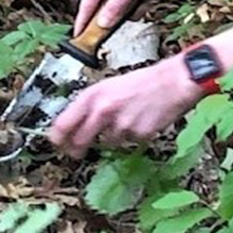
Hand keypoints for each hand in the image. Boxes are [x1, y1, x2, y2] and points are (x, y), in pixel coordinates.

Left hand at [47, 56, 204, 156]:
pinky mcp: (138, 134)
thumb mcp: (110, 86)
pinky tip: (143, 120)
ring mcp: (121, 124)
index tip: (57, 144)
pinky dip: (134, 135)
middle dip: (77, 150)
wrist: (175, 81)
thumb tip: (77, 124)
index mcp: (93, 95)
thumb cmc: (144, 81)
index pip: (62, 125)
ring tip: (129, 119)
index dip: (57, 139)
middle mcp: (103, 110)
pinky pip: (130, 141)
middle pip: (79, 142)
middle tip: (78, 152)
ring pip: (108, 142)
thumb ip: (92, 104)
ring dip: (115, 136)